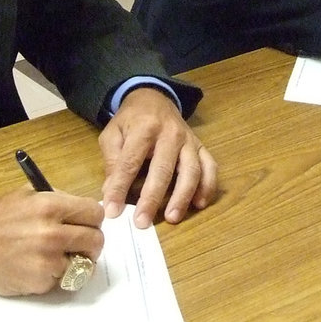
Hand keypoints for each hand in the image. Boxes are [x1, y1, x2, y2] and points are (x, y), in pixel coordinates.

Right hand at [0, 190, 103, 295]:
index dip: (92, 219)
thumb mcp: (27, 195)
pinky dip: (54, 275)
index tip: (87, 223)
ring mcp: (47, 260)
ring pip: (83, 263)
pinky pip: (62, 279)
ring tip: (55, 255)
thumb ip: (58, 200)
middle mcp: (52, 233)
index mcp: (50, 206)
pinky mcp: (40, 282)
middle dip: (90, 242)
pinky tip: (36, 266)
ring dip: (73, 261)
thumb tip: (85, 212)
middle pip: (96, 241)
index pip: (95, 213)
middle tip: (80, 243)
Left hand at [99, 86, 217, 227]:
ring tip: (172, 218)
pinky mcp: (201, 146)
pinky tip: (199, 204)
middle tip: (142, 222)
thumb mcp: (112, 133)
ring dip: (182, 196)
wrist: (154, 98)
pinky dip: (208, 186)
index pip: (131, 162)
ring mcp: (189, 140)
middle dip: (152, 198)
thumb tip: (110, 192)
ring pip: (191, 170)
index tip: (112, 211)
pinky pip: (210, 167)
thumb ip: (112, 160)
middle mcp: (170, 133)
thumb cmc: (131, 120)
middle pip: (163, 169)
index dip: (120, 187)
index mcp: (144, 127)